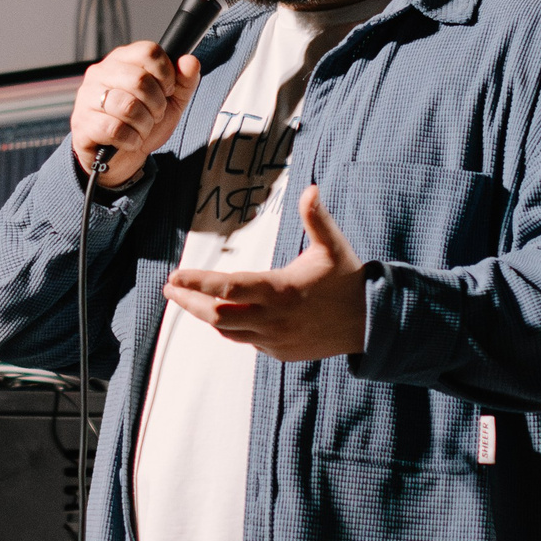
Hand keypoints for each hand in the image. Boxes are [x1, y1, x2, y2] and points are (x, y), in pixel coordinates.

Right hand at [71, 42, 201, 188]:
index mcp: (122, 60)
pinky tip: (129, 140)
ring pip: (127, 106)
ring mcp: (87, 97)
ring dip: (144, 124)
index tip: (167, 90)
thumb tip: (190, 62)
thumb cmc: (141, 123)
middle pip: (140, 79)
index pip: (148, 51)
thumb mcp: (170, 101)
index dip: (166, 74)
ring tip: (141, 128)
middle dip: (157, 104)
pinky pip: (115, 129)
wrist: (121, 157)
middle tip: (154, 115)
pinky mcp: (82, 123)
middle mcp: (101, 73)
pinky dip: (131, 139)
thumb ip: (184, 80)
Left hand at [163, 184, 366, 361]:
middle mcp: (273, 319)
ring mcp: (274, 340)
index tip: (174, 276)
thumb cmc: (348, 280)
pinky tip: (222, 314)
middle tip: (170, 288)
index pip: (228, 288)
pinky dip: (229, 327)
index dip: (197, 283)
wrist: (370, 324)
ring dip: (204, 315)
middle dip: (189, 301)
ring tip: (188, 299)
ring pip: (227, 331)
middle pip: (217, 315)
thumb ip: (317, 218)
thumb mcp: (333, 246)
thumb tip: (310, 188)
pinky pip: (245, 341)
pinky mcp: (279, 352)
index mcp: (280, 290)